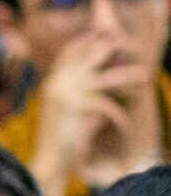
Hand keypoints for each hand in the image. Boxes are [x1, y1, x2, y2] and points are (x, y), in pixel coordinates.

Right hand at [37, 31, 148, 175]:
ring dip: (130, 76)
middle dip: (115, 48)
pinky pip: (108, 105)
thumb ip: (82, 89)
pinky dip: (119, 116)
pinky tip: (125, 125)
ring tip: (147, 76)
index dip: (93, 39)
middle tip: (137, 48)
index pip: (73, 48)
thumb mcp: (67, 107)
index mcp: (54, 79)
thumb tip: (110, 74)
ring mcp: (66, 92)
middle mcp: (58, 80)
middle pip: (91, 53)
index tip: (113, 35)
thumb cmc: (61, 137)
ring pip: (107, 78)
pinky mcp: (76, 107)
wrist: (48, 160)